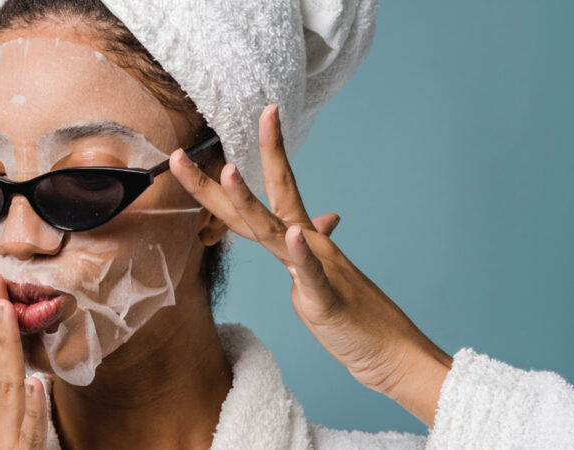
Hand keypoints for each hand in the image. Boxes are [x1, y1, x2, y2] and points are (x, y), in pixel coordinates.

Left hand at [168, 104, 453, 425]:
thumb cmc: (357, 316)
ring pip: (274, 231)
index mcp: (303, 239)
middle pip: (257, 205)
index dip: (265, 151)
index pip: (278, 186)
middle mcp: (307, 245)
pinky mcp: (325, 302)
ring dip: (248, 202)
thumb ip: (310, 251)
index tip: (262, 113)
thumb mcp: (325, 276)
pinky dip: (301, 255)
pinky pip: (311, 276)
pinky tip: (295, 235)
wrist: (392, 352)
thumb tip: (313, 227)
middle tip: (180, 151)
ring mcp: (317, 270)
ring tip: (228, 171)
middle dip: (218, 180)